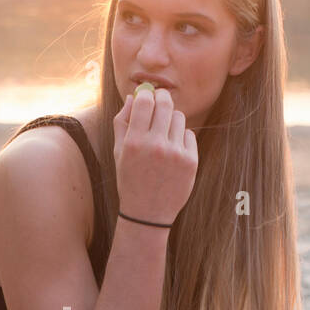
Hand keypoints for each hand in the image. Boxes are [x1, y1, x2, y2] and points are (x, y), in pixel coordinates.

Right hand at [112, 87, 197, 225]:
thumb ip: (122, 122)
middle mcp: (155, 145)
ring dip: (172, 121)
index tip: (147, 98)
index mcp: (134, 142)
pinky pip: (189, 135)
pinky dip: (182, 139)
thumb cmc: (130, 180)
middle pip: (165, 103)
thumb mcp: (119, 152)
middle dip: (162, 100)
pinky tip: (173, 153)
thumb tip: (133, 97)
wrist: (147, 213)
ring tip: (164, 136)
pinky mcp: (191, 161)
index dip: (146, 95)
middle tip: (160, 104)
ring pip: (179, 117)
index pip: (145, 101)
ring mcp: (175, 154)